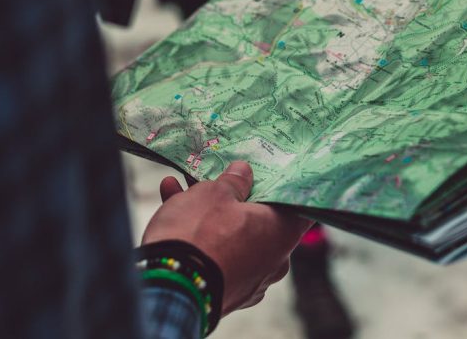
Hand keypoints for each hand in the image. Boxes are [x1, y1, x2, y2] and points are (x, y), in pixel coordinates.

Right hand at [142, 162, 312, 314]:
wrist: (168, 289)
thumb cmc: (201, 234)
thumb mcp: (216, 194)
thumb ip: (234, 181)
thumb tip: (243, 173)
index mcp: (283, 234)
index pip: (299, 207)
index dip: (286, 187)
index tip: (274, 173)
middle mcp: (273, 262)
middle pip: (257, 219)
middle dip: (233, 198)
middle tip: (216, 178)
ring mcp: (248, 282)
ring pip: (230, 236)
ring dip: (206, 212)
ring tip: (180, 186)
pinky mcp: (222, 293)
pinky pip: (215, 256)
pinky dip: (198, 236)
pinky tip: (171, 206)